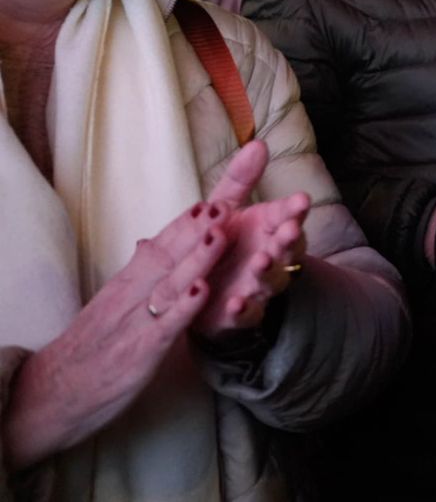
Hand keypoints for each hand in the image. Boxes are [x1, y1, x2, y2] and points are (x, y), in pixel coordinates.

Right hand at [0, 201, 232, 469]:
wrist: (49, 395)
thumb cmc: (86, 352)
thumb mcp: (109, 306)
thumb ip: (134, 277)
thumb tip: (149, 243)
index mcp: (123, 287)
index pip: (156, 248)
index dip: (183, 225)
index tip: (208, 201)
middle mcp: (128, 298)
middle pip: (166, 257)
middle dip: (196, 230)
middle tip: (224, 204)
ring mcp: (135, 324)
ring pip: (170, 284)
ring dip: (197, 258)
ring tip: (220, 232)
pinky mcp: (140, 352)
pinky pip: (166, 325)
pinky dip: (185, 306)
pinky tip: (204, 288)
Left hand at [191, 140, 310, 339]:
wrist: (199, 291)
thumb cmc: (219, 244)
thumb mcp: (224, 207)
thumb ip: (241, 179)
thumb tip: (259, 143)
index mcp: (268, 229)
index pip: (288, 216)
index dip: (295, 210)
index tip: (301, 200)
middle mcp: (269, 257)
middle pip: (287, 248)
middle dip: (288, 240)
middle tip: (288, 230)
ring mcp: (257, 287)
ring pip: (272, 280)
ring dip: (268, 272)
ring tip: (260, 262)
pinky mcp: (239, 315)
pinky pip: (248, 315)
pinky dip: (244, 310)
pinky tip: (237, 302)